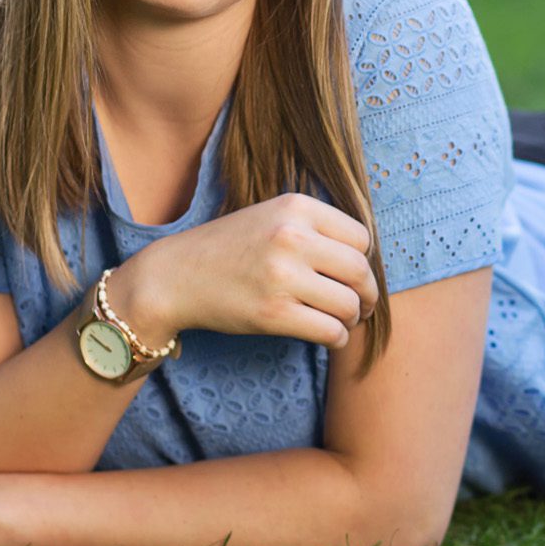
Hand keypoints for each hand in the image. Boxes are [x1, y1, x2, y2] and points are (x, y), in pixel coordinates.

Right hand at [126, 192, 378, 349]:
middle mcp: (292, 237)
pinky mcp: (273, 314)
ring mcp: (282, 276)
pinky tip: (327, 336)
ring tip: (341, 320)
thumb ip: (315, 228)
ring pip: (349, 304)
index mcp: (296, 207)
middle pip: (360, 271)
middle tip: (363, 307)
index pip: (360, 237)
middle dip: (368, 295)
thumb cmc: (229, 249)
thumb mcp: (272, 216)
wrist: (176, 276)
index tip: (354, 277)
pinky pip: (330, 331)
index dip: (363, 261)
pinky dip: (336, 338)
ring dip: (352, 319)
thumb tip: (368, 259)